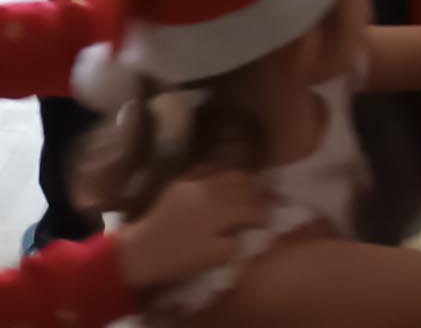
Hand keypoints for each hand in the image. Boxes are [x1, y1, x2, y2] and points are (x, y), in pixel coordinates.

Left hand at [117, 171, 264, 289]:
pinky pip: (205, 169)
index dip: (262, 214)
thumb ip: (232, 244)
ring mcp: (196, 184)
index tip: (269, 219)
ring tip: (249, 185)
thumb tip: (243, 233)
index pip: (249, 209)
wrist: (144, 250)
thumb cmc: (179, 258)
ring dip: (241, 179)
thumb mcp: (210, 259)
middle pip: (242, 185)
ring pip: (226, 173)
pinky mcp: (182, 182)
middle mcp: (211, 193)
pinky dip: (218, 171)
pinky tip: (222, 175)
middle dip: (256, 192)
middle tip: (264, 198)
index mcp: (220, 213)